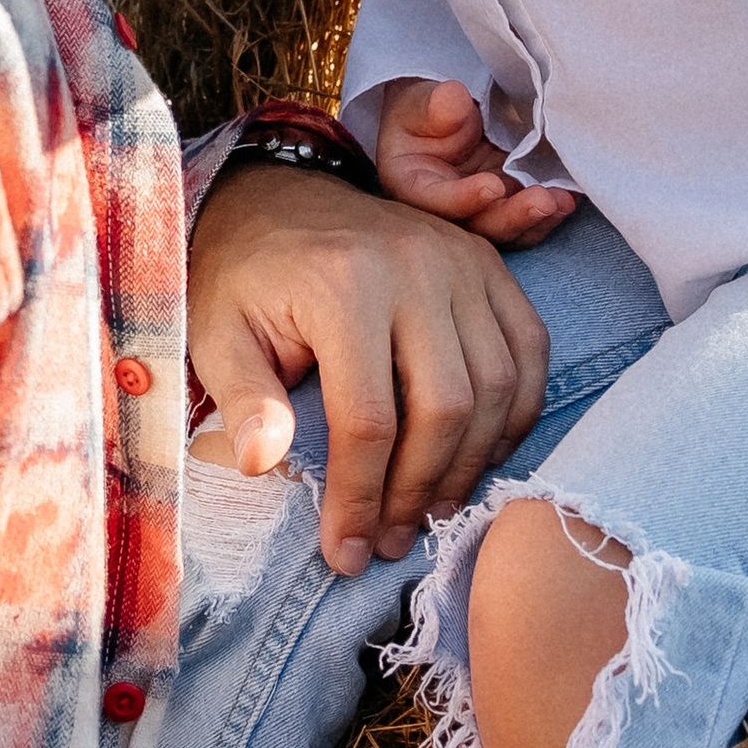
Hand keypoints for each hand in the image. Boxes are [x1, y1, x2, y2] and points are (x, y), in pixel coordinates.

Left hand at [185, 158, 548, 576]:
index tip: (346, 550)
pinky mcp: (488, 263)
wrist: (278, 197)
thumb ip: (244, 400)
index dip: (360, 497)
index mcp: (342, 285)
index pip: (367, 418)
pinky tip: (478, 454)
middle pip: (446, 407)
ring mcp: (461, 261)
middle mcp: (414, 266)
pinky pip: (528, 350)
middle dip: (419, 489)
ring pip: (497, 386)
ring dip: (471, 462)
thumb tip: (263, 465)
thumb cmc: (244, 279)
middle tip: (391, 537)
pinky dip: (515, 412)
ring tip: (429, 507)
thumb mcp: (218, 335)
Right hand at [375, 77, 578, 248]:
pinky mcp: (507, 206)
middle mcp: (447, 209)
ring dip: (538, 220)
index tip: (492, 186)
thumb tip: (453, 99)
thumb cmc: (427, 108)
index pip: (435, 201)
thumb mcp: (424, 100)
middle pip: (477, 226)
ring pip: (507, 229)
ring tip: (564, 200)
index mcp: (414, 186)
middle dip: (513, 216)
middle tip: (544, 200)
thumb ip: (435, 105)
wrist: (450, 114)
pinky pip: (528, 221)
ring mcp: (481, 211)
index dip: (463, 199)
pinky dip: (551, 213)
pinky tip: (570, 197)